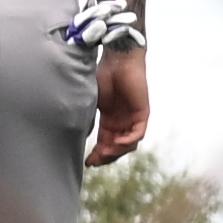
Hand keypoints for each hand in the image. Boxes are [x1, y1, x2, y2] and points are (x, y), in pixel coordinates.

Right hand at [98, 46, 154, 164]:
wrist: (118, 60)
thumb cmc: (102, 75)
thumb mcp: (91, 101)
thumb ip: (88, 117)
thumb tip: (80, 135)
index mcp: (110, 118)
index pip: (106, 142)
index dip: (98, 154)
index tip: (87, 162)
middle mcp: (123, 120)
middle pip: (118, 146)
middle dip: (106, 156)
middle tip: (94, 162)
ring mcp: (133, 117)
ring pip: (129, 143)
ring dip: (116, 151)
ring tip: (104, 153)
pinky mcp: (142, 113)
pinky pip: (138, 133)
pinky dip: (128, 140)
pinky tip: (116, 143)